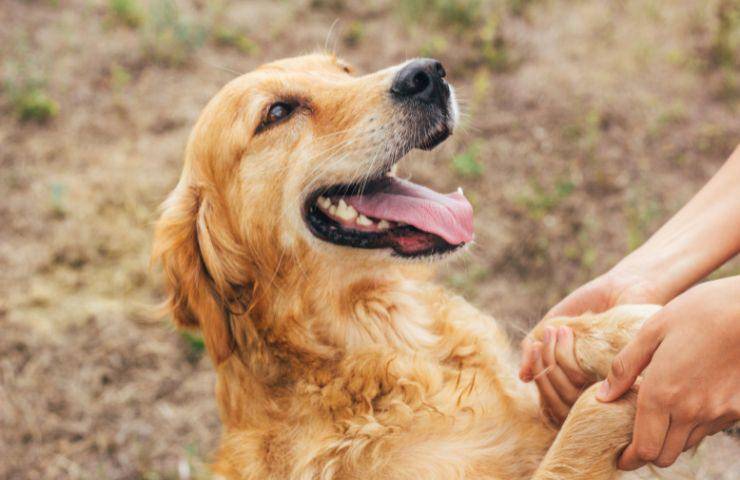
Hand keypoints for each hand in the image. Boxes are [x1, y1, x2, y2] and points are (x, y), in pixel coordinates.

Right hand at [519, 267, 664, 423]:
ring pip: (564, 390)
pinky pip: (577, 378)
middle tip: (546, 334)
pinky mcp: (618, 376)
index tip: (534, 345)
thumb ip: (538, 351)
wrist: (623, 285)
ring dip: (551, 357)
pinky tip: (565, 331)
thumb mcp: (556, 326)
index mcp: (580, 383)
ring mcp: (607, 385)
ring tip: (557, 330)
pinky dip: (563, 354)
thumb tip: (523, 377)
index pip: (550, 398)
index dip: (537, 374)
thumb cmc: (592, 305)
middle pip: (553, 397)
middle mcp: (594, 390)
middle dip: (541, 363)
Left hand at [597, 275, 739, 469]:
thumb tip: (603, 396)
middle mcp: (691, 411)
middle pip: (666, 455)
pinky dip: (696, 423)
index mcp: (663, 393)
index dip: (630, 458)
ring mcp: (719, 412)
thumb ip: (625, 366)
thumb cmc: (699, 312)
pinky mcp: (739, 408)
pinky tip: (689, 399)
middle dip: (648, 451)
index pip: (644, 449)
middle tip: (636, 437)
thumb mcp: (653, 330)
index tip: (621, 457)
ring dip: (671, 436)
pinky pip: (711, 428)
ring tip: (661, 413)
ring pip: (688, 443)